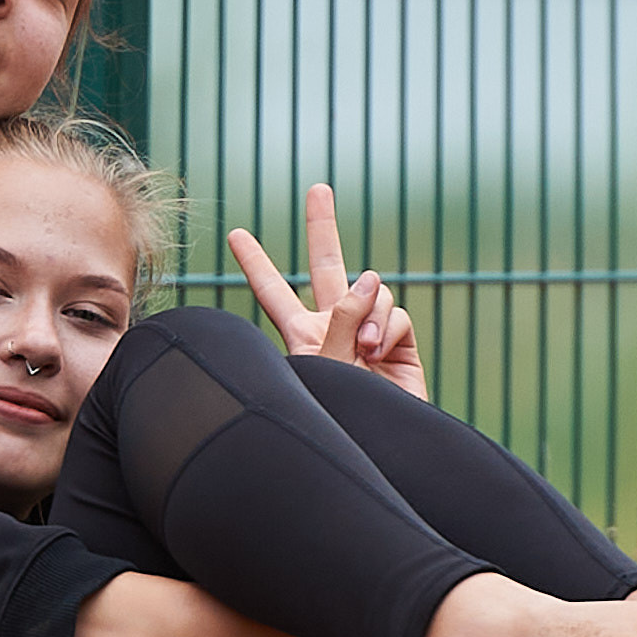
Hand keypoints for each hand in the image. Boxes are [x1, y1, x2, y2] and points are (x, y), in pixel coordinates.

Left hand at [226, 184, 426, 399]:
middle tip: (318, 188)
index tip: (235, 234)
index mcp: (301, 334)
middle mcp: (334, 326)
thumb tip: (369, 279)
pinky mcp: (401, 342)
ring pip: (372, 290)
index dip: (255, 263)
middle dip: (323, 226)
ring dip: (369, 313)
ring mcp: (369, 332)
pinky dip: (389, 327)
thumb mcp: (326, 367)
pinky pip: (397, 311)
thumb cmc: (338, 416)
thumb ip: (343, 320)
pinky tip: (380, 353)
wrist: (378, 448)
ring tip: (364, 353)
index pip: (272, 291)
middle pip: (327, 265)